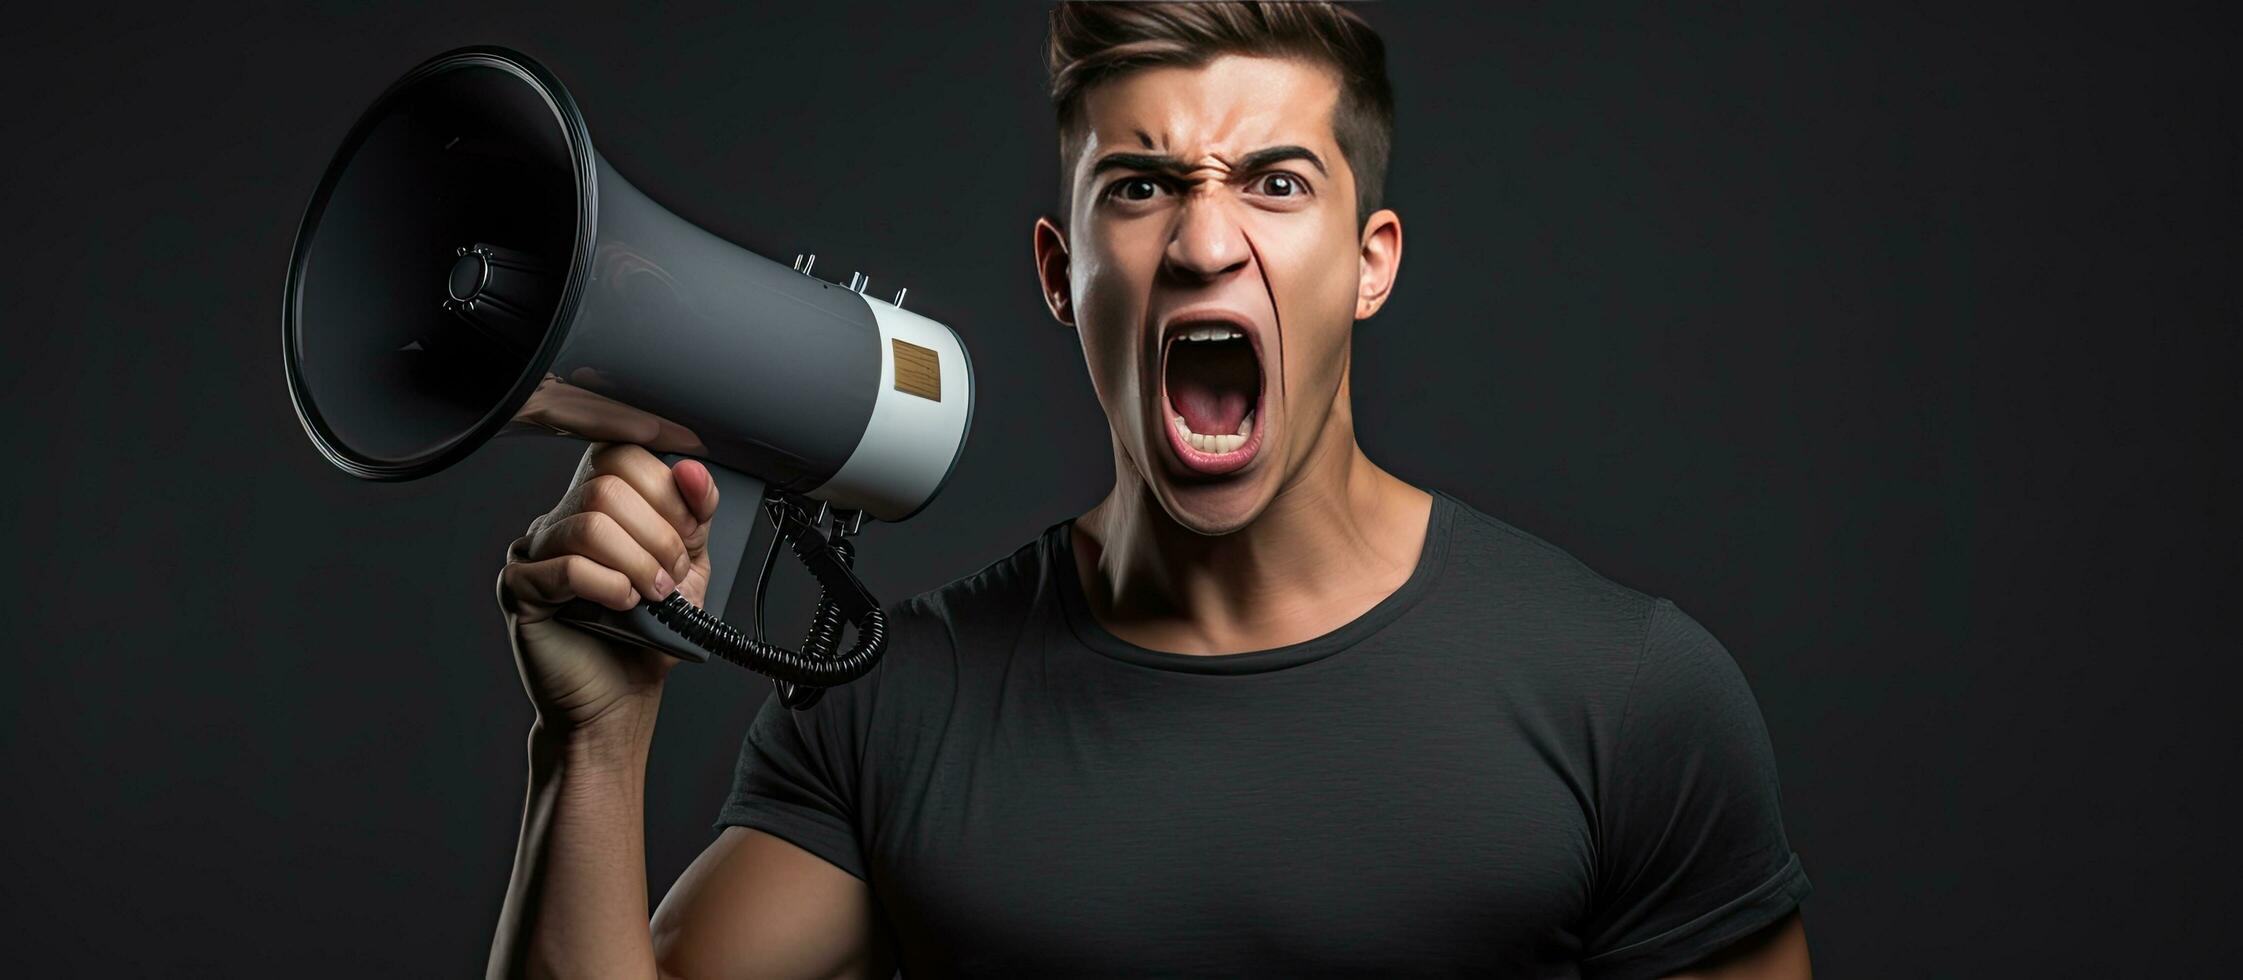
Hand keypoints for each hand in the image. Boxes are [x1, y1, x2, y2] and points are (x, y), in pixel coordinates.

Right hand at [495, 443, 721, 737]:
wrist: (620, 697)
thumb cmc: (648, 634)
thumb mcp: (687, 567)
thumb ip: (695, 515)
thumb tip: (692, 469)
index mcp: (597, 505)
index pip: (621, 455)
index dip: (665, 490)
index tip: (688, 533)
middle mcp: (560, 519)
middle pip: (607, 487)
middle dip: (658, 535)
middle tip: (670, 576)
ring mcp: (533, 551)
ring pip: (590, 525)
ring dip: (638, 563)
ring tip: (652, 595)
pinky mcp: (519, 588)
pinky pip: (565, 567)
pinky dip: (608, 585)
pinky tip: (622, 604)